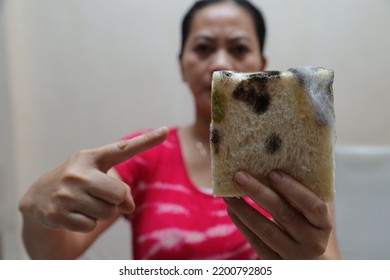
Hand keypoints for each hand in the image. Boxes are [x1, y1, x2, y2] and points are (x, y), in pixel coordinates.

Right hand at [19, 127, 168, 231]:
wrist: (38, 197)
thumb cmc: (78, 183)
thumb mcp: (97, 178)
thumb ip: (120, 189)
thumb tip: (129, 207)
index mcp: (91, 157)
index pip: (123, 148)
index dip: (146, 141)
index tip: (166, 131)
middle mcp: (77, 172)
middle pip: (120, 194)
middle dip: (116, 201)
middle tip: (100, 196)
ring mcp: (65, 193)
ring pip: (106, 213)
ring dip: (100, 213)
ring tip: (84, 203)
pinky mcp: (57, 213)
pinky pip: (90, 225)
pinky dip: (86, 223)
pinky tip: (73, 214)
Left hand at [224, 171, 331, 258]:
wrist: (310, 263)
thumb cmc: (307, 227)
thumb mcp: (310, 213)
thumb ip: (300, 192)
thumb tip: (274, 158)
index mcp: (323, 224)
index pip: (312, 205)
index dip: (293, 189)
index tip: (272, 173)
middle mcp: (312, 242)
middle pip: (283, 214)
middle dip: (259, 193)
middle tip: (239, 176)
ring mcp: (293, 255)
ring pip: (265, 230)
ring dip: (244, 209)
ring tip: (229, 193)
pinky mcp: (275, 263)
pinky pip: (255, 242)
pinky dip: (241, 223)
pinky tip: (231, 209)